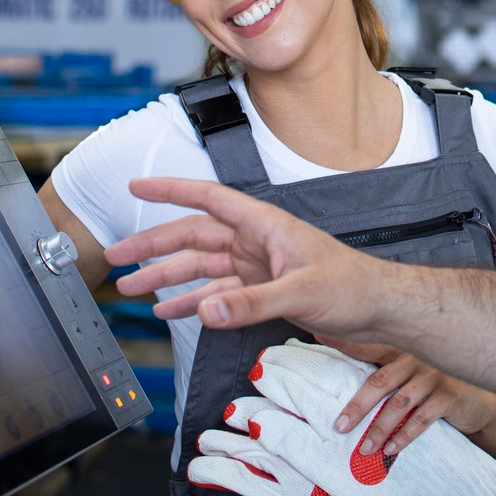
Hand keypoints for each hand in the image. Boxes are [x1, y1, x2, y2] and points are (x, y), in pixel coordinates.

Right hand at [108, 178, 402, 339]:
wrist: (379, 308)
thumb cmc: (352, 285)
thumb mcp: (299, 292)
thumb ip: (250, 303)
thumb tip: (204, 309)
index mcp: (264, 225)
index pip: (208, 199)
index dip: (170, 190)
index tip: (136, 186)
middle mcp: (255, 241)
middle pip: (193, 236)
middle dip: (153, 245)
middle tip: (116, 257)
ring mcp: (256, 265)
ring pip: (200, 266)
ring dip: (166, 277)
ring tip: (131, 288)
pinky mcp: (261, 289)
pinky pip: (216, 292)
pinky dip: (191, 301)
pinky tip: (168, 309)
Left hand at [322, 340, 495, 459]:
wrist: (479, 401)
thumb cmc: (435, 386)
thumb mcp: (408, 373)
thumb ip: (378, 366)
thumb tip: (329, 350)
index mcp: (401, 350)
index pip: (367, 347)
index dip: (343, 344)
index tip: (318, 340)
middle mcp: (417, 357)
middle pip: (380, 380)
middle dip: (358, 405)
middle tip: (339, 426)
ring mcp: (435, 375)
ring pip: (400, 402)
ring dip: (380, 428)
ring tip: (365, 449)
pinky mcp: (450, 395)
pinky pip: (423, 417)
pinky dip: (405, 435)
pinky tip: (391, 449)